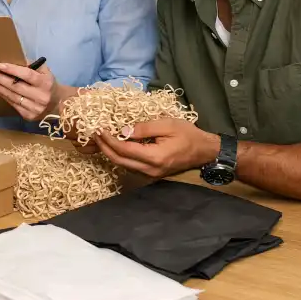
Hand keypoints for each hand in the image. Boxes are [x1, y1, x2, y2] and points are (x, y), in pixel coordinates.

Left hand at [0, 61, 57, 120]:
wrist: (58, 104)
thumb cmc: (47, 83)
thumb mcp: (45, 71)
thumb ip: (31, 64)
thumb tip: (13, 57)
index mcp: (46, 83)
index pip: (28, 75)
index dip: (13, 70)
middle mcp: (41, 97)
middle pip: (16, 87)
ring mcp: (35, 108)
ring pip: (12, 97)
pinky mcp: (29, 116)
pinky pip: (12, 104)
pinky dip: (2, 95)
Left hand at [94, 118, 220, 178]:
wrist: (205, 151)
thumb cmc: (188, 134)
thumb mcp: (167, 125)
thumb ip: (144, 128)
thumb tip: (122, 131)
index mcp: (154, 157)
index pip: (124, 150)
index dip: (108, 140)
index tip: (98, 129)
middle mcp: (150, 170)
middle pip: (119, 160)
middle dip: (104, 147)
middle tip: (95, 133)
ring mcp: (150, 174)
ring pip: (123, 165)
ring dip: (110, 152)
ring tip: (101, 138)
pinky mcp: (151, 174)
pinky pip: (130, 166)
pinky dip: (119, 156)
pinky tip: (114, 145)